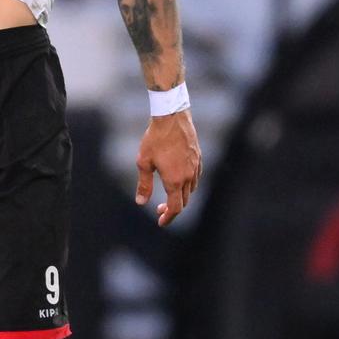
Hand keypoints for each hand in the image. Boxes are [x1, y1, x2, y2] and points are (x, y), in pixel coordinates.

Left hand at [135, 108, 200, 226]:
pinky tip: (178, 180)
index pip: (175, 208)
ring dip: (180, 197)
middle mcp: (188, 176)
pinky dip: (187, 185)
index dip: (168, 217)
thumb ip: (144, 184)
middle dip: (172, 209)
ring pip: (191, 190)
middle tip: (159, 209)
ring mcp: (196, 167)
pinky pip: (196, 178)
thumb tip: (141, 202)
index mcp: (175, 180)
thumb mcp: (143, 163)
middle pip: (184, 201)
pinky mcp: (198, 158)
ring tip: (168, 195)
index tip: (160, 222)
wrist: (172, 117)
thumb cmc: (155, 139)